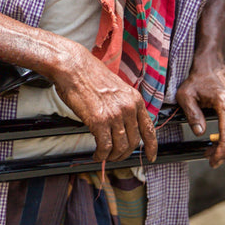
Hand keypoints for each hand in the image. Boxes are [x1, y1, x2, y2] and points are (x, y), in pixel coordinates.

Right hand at [53, 44, 157, 165]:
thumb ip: (123, 105)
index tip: (151, 156)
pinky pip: (105, 146)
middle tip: (116, 157)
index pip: (149, 129)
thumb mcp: (116, 88)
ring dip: (113, 156)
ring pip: (120, 147)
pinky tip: (97, 155)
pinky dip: (101, 155)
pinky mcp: (99, 121)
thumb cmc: (89, 75)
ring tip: (105, 156)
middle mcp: (128, 108)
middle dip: (125, 153)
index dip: (151, 146)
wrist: (73, 67)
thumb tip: (122, 124)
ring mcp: (114, 115)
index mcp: (134, 99)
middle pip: (134, 142)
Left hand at [175, 66, 224, 166]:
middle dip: (222, 151)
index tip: (214, 162)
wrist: (210, 70)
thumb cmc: (196, 82)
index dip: (222, 150)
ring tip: (210, 150)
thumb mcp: (185, 96)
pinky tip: (217, 140)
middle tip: (208, 157)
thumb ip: (192, 114)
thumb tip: (200, 133)